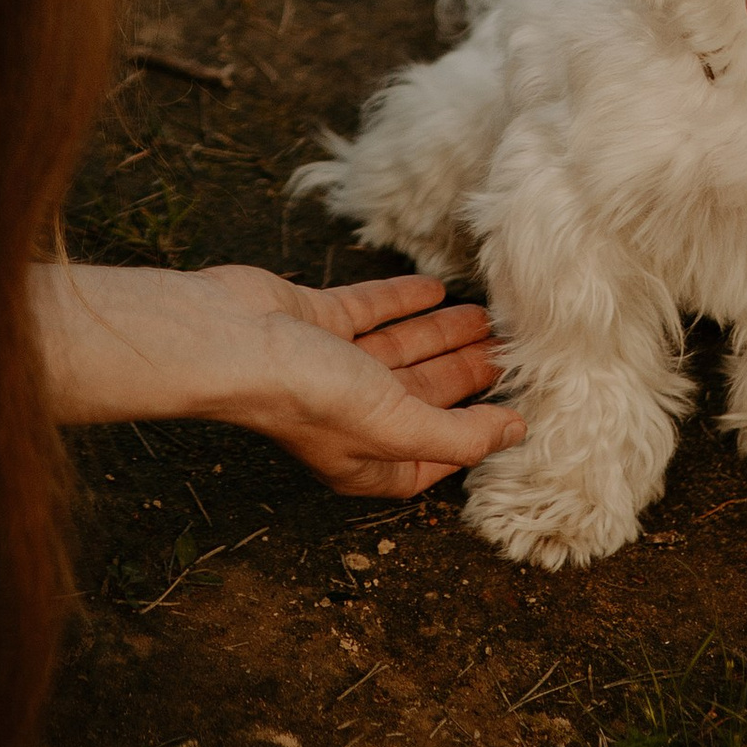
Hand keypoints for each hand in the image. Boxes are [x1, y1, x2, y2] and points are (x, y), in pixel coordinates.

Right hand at [31, 259, 521, 500]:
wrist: (229, 339)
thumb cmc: (305, 393)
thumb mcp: (396, 424)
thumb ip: (457, 433)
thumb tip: (514, 434)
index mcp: (369, 458)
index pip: (437, 451)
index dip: (477, 431)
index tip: (517, 405)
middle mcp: (352, 416)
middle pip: (424, 394)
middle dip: (466, 373)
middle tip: (511, 347)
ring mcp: (332, 366)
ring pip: (402, 349)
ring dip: (442, 332)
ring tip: (486, 315)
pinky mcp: (316, 321)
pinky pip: (370, 311)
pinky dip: (402, 300)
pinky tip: (434, 287)